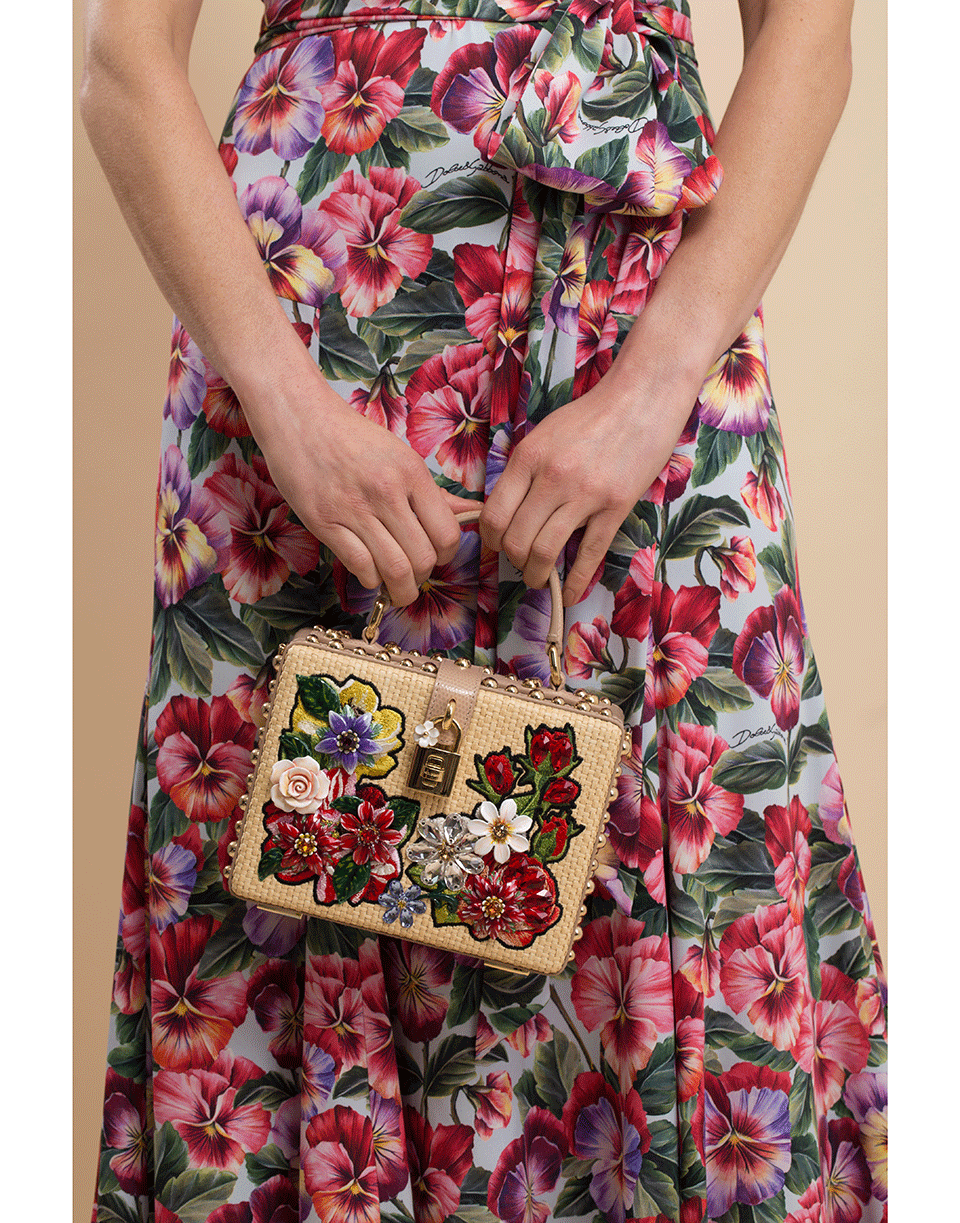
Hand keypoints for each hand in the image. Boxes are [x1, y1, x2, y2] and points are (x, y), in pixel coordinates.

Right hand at [251, 383, 476, 606]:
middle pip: (423, 557)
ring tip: (397, 588)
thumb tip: (469, 513)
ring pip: (394, 568)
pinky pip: (360, 566)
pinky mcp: (324, 522)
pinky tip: (370, 573)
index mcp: (411, 472)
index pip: (447, 534)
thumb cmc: (352, 437)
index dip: (446, 555)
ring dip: (400, 589)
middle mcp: (386, 491)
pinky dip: (370, 579)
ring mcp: (354, 508)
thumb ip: (432, 492)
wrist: (298, 418)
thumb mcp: (399, 455)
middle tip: (414, 574)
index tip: (436, 556)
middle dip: (423, 576)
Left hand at [478, 371, 700, 606]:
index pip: (494, 515)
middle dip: (513, 560)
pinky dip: (575, 581)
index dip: (491, 540)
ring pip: (546, 551)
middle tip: (519, 563)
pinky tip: (568, 594)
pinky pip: (589, 554)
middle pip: (516, 539)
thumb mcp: (544, 435)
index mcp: (528, 457)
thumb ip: (523, 471)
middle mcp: (552, 477)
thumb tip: (504, 511)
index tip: (497, 545)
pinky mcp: (616, 507)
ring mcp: (585, 494)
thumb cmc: (590, 416)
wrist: (641, 398)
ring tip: (537, 579)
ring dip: (536, 574)